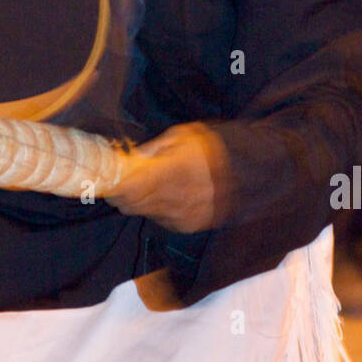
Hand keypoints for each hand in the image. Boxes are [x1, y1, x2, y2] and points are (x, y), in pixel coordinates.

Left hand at [107, 122, 233, 232]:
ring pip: (143, 213)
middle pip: (129, 205)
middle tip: (121, 178)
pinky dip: (156, 208)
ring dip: (138, 200)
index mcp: (168, 174)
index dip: (112, 183)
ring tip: (145, 182)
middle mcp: (172, 200)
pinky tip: (166, 193)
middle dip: (120, 192)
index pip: (125, 189)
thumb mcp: (185, 135)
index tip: (108, 173)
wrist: (253, 171)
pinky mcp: (189, 226)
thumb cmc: (217, 146)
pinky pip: (161, 219)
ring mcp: (181, 216)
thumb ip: (155, 148)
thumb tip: (133, 157)